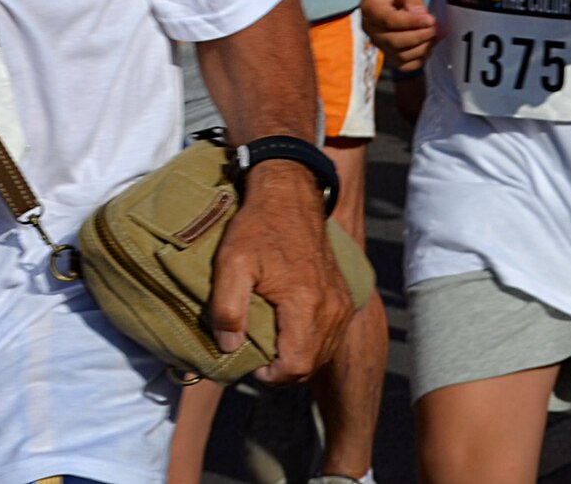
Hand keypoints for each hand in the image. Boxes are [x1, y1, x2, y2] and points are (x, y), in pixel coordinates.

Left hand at [208, 162, 353, 383]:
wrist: (290, 195)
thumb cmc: (258, 226)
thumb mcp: (231, 262)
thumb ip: (227, 307)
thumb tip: (229, 347)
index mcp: (306, 304)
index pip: (296, 366)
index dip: (271, 375)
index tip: (251, 363)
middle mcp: (331, 308)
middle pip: (310, 364)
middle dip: (282, 369)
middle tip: (257, 354)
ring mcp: (341, 303)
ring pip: (322, 353)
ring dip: (297, 357)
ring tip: (269, 343)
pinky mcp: (342, 297)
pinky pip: (330, 336)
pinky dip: (310, 342)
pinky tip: (287, 329)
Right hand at [362, 0, 435, 71]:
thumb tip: (421, 15)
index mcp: (370, 8)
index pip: (388, 20)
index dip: (411, 22)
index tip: (430, 19)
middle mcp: (370, 29)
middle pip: (394, 41)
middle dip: (419, 36)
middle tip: (436, 28)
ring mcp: (379, 43)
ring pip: (400, 56)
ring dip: (422, 48)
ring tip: (437, 34)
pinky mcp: (389, 52)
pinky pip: (404, 65)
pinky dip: (419, 59)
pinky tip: (429, 45)